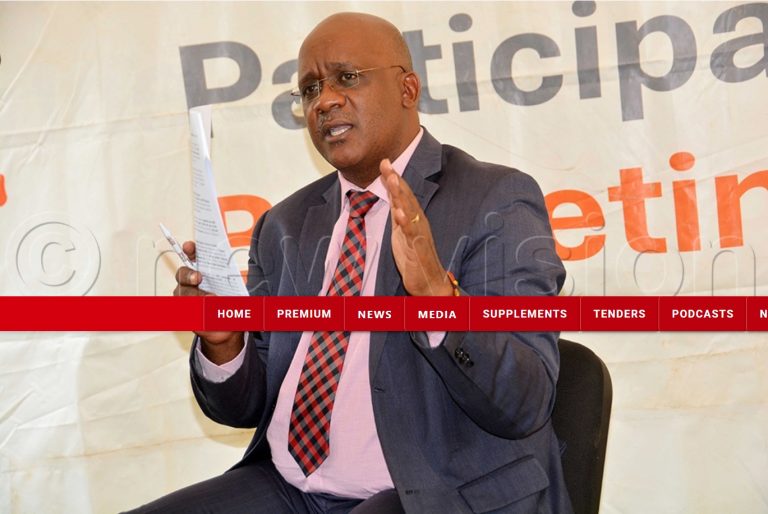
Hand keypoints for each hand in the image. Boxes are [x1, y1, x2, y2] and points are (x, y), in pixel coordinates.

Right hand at [174, 241, 243, 363]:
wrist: (228, 329)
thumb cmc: (231, 304)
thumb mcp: (237, 290)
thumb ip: (235, 280)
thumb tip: (243, 271)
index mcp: (201, 271)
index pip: (192, 256)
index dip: (189, 250)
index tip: (189, 246)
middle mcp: (189, 283)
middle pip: (182, 274)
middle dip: (188, 275)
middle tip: (198, 278)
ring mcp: (185, 299)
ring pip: (184, 294)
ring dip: (196, 297)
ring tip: (211, 301)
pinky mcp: (186, 315)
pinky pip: (187, 312)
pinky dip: (197, 312)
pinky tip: (207, 315)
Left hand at [380, 159, 452, 296]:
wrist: (428, 281)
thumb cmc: (414, 256)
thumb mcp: (400, 230)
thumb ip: (396, 212)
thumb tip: (391, 195)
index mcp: (412, 217)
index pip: (402, 193)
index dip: (393, 177)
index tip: (385, 162)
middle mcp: (417, 221)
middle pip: (406, 197)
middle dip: (396, 180)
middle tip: (387, 164)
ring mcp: (418, 233)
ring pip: (409, 210)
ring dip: (401, 194)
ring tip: (392, 179)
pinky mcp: (417, 247)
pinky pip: (411, 233)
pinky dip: (405, 222)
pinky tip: (398, 212)